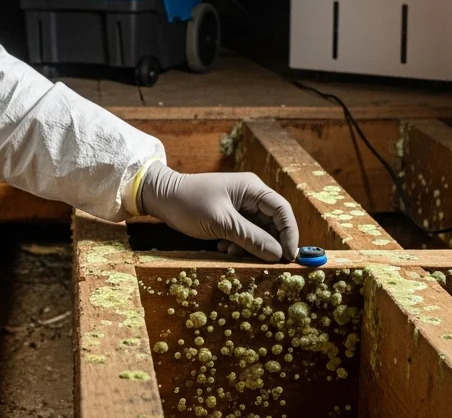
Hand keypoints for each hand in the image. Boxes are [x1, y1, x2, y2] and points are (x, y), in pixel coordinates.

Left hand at [138, 163, 298, 261]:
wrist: (161, 198)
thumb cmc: (189, 203)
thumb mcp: (221, 223)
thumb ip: (251, 238)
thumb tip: (277, 254)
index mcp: (252, 188)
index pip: (282, 210)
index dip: (290, 234)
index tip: (289, 257)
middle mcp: (251, 196)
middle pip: (273, 223)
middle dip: (268, 244)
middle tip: (263, 263)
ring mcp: (240, 206)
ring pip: (258, 232)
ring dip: (249, 246)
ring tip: (230, 251)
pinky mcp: (230, 217)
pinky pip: (244, 235)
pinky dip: (237, 244)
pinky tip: (222, 246)